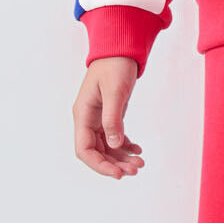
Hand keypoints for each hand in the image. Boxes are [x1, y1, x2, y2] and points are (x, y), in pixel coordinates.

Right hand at [73, 57, 145, 178]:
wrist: (120, 49)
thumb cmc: (115, 65)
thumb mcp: (115, 91)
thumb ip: (113, 119)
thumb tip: (115, 145)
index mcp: (83, 114)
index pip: (84, 149)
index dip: (99, 165)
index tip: (117, 174)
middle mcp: (87, 119)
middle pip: (96, 152)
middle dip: (114, 164)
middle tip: (136, 169)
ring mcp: (98, 118)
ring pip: (106, 147)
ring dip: (121, 158)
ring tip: (140, 163)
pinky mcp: (109, 116)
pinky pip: (114, 138)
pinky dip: (125, 146)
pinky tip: (138, 150)